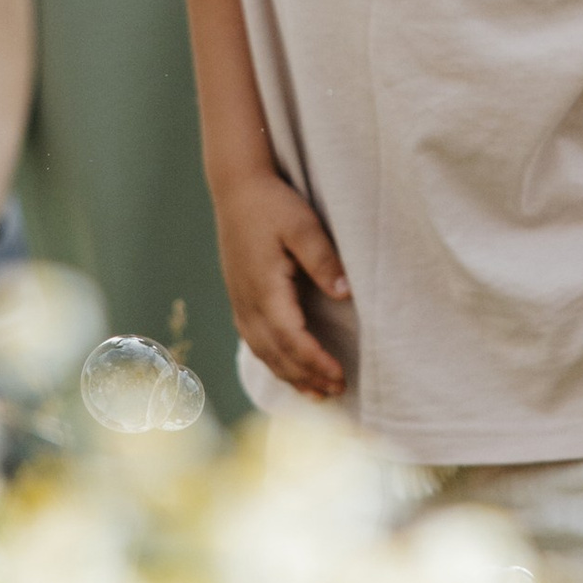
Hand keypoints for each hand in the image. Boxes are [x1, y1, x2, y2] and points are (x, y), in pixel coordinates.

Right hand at [213, 167, 351, 398]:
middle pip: (276, 353)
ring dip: (289, 375)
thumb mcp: (303, 225)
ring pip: (263, 351)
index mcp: (264, 288)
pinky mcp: (239, 297)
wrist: (236, 187)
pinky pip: (253, 340)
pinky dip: (272, 360)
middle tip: (337, 393)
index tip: (340, 376)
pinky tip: (286, 367)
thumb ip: (323, 260)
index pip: (291, 338)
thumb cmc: (273, 204)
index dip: (315, 362)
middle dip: (306, 377)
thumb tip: (345, 295)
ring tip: (316, 394)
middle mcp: (248, 302)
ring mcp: (240, 301)